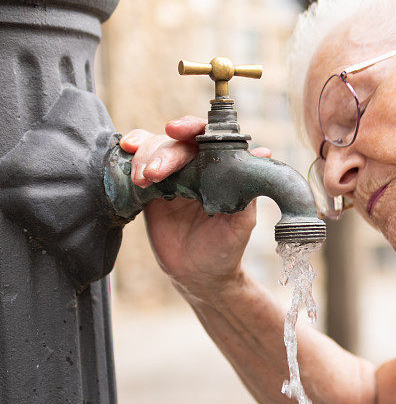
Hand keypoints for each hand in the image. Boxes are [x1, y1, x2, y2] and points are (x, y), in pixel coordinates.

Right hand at [119, 116, 272, 297]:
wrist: (199, 276)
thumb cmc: (226, 248)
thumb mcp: (242, 221)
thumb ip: (248, 190)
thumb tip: (262, 153)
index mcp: (219, 170)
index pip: (205, 138)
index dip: (191, 127)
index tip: (177, 130)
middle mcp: (195, 168)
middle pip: (175, 143)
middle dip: (162, 153)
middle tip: (156, 173)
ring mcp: (171, 178)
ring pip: (153, 149)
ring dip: (144, 157)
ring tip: (143, 180)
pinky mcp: (149, 192)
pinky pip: (135, 167)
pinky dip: (128, 158)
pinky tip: (125, 154)